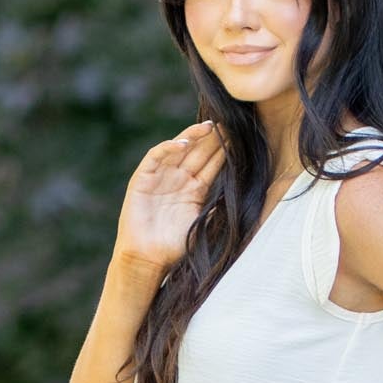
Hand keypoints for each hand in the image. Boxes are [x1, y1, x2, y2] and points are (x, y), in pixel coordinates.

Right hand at [116, 119, 224, 271]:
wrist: (147, 258)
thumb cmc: (174, 248)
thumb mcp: (201, 227)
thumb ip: (216, 211)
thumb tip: (236, 198)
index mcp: (195, 191)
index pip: (211, 165)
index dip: (223, 152)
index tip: (239, 139)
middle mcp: (179, 180)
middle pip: (198, 153)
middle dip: (212, 139)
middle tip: (228, 124)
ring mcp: (161, 177)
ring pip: (179, 149)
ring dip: (192, 137)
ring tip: (209, 127)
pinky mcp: (143, 178)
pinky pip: (156, 157)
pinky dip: (168, 148)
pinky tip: (183, 144)